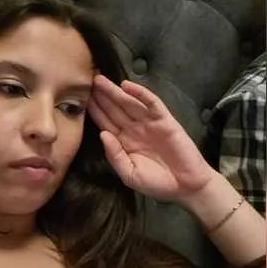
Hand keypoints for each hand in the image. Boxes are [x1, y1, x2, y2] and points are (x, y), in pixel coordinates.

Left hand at [87, 74, 212, 203]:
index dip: (95, 111)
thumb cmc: (157, 183)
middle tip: (87, 81)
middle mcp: (135, 130)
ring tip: (100, 80)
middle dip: (101, 96)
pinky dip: (140, 93)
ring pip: (129, 103)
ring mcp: (149, 124)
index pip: (106, 123)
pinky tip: (127, 86)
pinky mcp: (165, 121)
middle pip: (115, 109)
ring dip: (115, 91)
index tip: (80, 99)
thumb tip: (103, 135)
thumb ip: (115, 156)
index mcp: (124, 142)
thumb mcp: (130, 175)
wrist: (186, 187)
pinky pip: (151, 103)